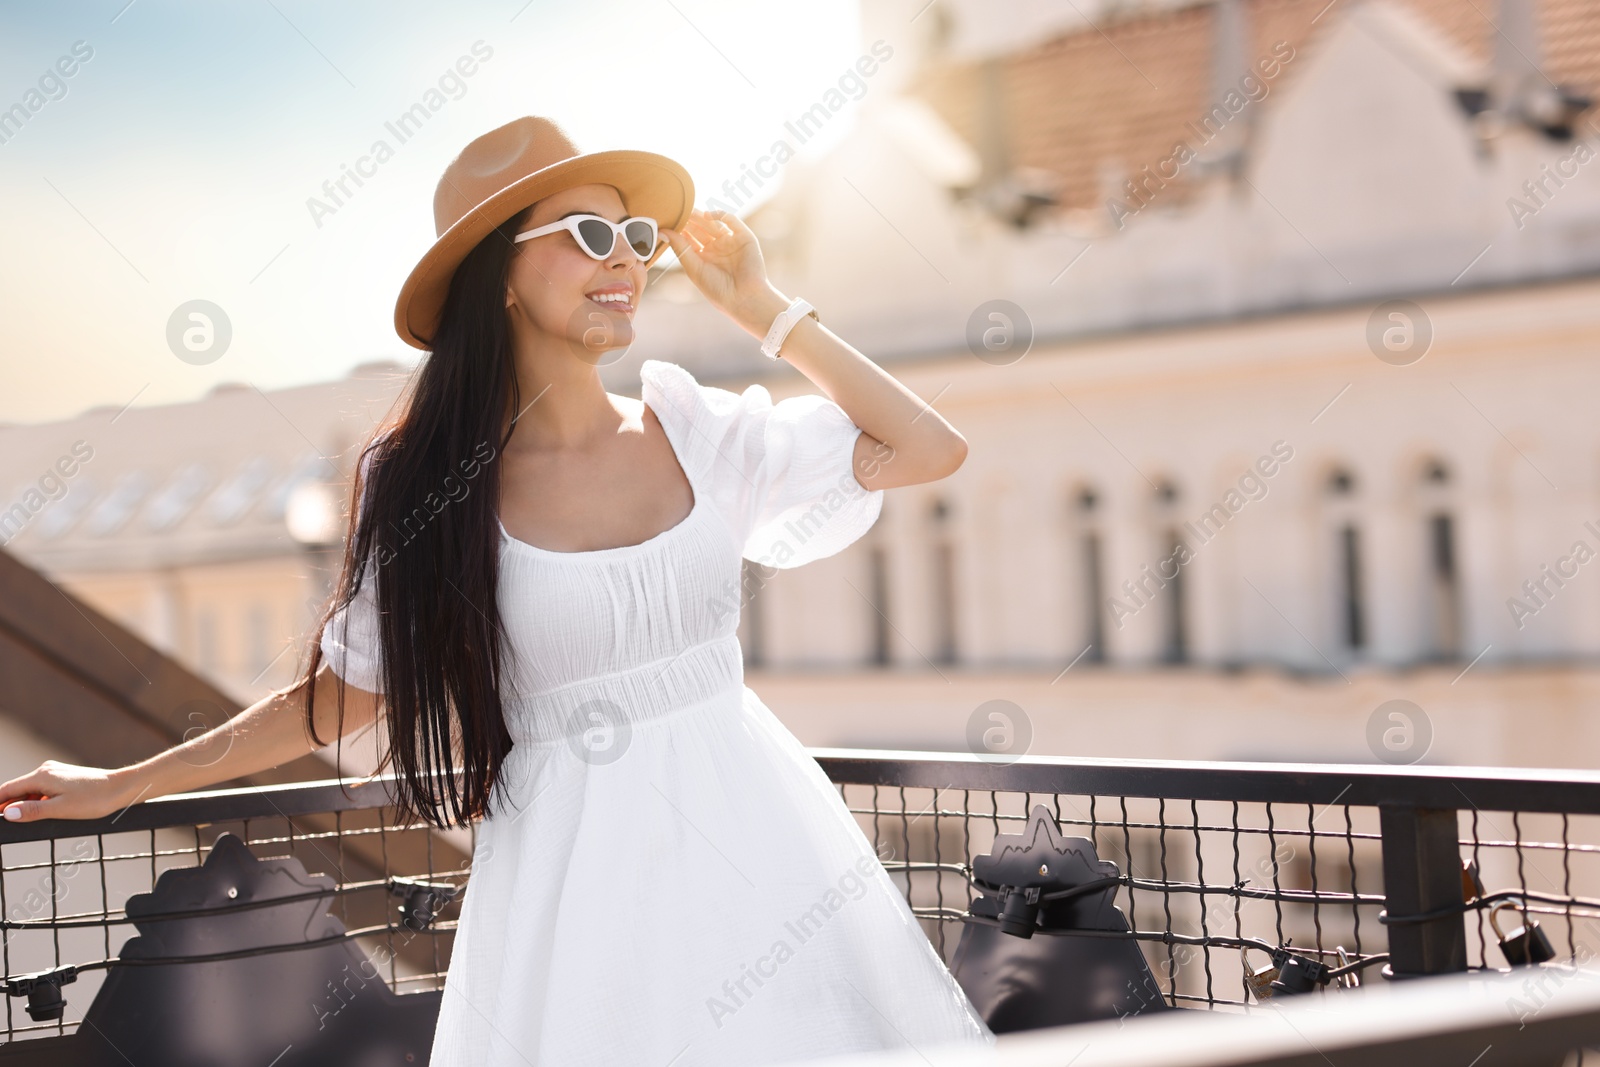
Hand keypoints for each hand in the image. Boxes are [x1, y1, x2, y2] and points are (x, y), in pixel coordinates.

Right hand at [1, 760, 141, 822]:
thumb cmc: (94, 799)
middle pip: (18, 789)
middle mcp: (46, 770)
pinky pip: (43, 790)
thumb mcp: (61, 809)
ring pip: (31, 790)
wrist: (122, 788)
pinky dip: (37, 801)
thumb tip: (8, 813)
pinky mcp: (65, 777)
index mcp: (41, 776)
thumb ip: (33, 810)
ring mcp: (56, 772)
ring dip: (24, 804)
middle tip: (5, 823)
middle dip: (8, 805)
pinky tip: (40, 813)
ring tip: (18, 820)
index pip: (8, 790)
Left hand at [661, 209, 787, 336]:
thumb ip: (680, 247)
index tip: (668, 222)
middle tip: (678, 211)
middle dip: (690, 221)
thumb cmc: (717, 289)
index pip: (690, 239)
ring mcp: (730, 242)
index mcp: (704, 258)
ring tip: (689, 210)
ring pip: (714, 223)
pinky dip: (720, 215)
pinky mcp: (744, 238)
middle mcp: (717, 249)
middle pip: (701, 229)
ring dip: (702, 216)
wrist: (742, 297)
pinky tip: (707, 216)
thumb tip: (662, 231)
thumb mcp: (693, 267)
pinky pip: (732, 221)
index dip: (680, 230)